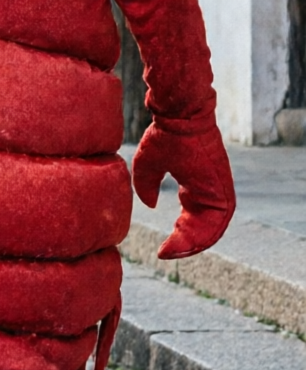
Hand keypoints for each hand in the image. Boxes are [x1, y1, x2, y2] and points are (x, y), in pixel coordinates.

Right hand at [132, 124, 235, 259]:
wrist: (180, 116)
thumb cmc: (165, 135)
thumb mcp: (148, 164)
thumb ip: (147, 185)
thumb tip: (149, 205)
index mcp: (198, 186)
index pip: (194, 219)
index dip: (180, 236)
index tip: (162, 248)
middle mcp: (214, 192)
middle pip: (205, 228)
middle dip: (186, 244)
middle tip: (167, 253)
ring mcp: (220, 191)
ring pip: (213, 229)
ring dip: (194, 244)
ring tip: (173, 252)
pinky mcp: (223, 190)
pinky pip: (218, 221)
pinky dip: (203, 236)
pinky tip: (183, 243)